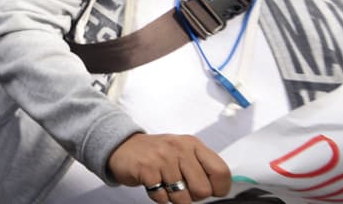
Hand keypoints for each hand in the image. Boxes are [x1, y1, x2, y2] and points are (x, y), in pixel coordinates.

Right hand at [108, 132, 230, 202]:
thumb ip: (200, 166)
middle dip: (193, 196)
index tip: (210, 191)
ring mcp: (162, 157)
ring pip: (182, 197)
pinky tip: (153, 184)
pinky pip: (162, 197)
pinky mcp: (146, 168)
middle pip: (203, 189)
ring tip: (165, 185)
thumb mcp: (182, 153)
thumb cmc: (156, 154)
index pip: (221, 172)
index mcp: (193, 144)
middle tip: (181, 188)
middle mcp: (179, 148)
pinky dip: (157, 196)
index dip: (218, 189)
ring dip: (173, 197)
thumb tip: (218, 190)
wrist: (121, 146)